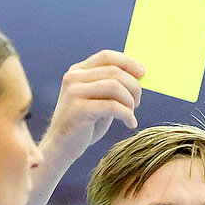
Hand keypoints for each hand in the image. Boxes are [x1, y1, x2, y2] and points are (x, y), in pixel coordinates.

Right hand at [41, 51, 144, 165]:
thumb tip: (138, 76)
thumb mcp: (98, 100)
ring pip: (115, 87)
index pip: (106, 57)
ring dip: (130, 100)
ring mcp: (74, 92)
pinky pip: (112, 106)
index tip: (142, 73)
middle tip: (138, 101)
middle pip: (114, 71)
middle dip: (133, 85)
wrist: (61, 147)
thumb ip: (111, 86)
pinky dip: (127, 114)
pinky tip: (130, 123)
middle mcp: (74, 78)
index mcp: (77, 71)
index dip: (128, 62)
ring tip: (131, 113)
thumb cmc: (85, 125)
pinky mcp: (79, 109)